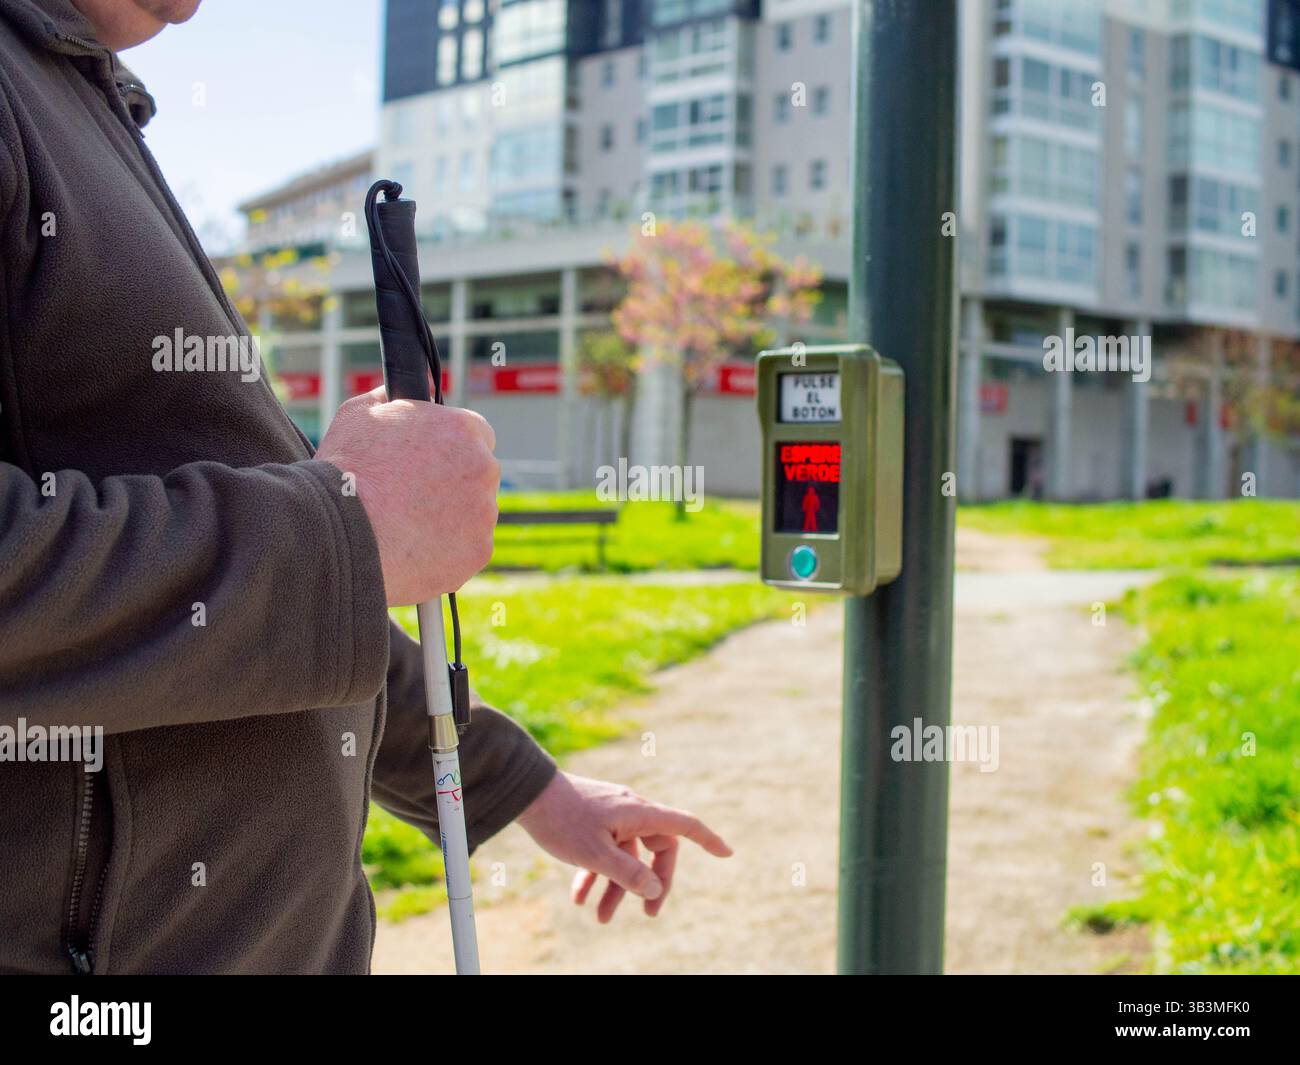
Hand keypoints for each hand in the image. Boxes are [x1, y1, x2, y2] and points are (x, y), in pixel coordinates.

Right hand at [316, 387, 498, 604]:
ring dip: (451, 519)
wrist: (337, 531)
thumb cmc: (346, 469)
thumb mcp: (361, 414)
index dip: (451, 449)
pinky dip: (448, 552)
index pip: (476, 435)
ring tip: (407, 526)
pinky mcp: (477, 552)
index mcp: (463, 429)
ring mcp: (484, 513)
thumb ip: (395, 396)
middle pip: (477, 475)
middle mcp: (484, 468)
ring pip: (475, 514)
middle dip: (452, 484)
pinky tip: (414, 548)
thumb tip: (418, 386)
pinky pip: (468, 550)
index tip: (430, 464)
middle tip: (412, 497)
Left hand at [517, 772, 732, 922]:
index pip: (684, 825)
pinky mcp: (594, 819)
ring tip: (599, 917)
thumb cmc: (562, 819)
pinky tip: (578, 898)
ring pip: (626, 855)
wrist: (526, 793)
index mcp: (638, 813)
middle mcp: (630, 811)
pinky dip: (596, 873)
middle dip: (651, 883)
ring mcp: (612, 815)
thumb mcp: (595, 854)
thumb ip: (628, 873)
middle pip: (657, 849)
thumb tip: (655, 887)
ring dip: (617, 887)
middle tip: (647, 912)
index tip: (727, 853)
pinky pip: (604, 850)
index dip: (708, 839)